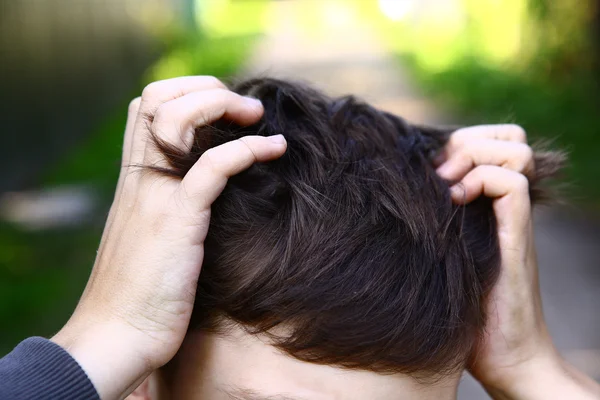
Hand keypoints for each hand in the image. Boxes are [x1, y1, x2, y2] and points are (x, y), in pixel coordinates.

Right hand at [51, 76, 286, 399]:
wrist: (117, 334)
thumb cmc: (140, 290)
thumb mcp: (149, 235)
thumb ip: (166, 204)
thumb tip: (204, 189)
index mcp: (133, 178)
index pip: (145, 106)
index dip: (185, 92)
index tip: (223, 109)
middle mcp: (140, 178)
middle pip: (157, 98)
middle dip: (205, 89)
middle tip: (245, 109)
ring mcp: (156, 197)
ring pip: (177, 119)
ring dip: (222, 106)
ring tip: (258, 118)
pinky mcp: (177, 222)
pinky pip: (212, 168)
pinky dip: (246, 150)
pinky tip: (275, 148)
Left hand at [436, 125, 599, 398]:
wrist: (504, 356)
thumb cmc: (461, 314)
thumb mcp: (437, 259)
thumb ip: (427, 229)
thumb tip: (380, 206)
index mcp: (486, 206)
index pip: (487, 144)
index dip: (459, 141)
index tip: (424, 167)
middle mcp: (503, 205)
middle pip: (508, 137)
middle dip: (469, 140)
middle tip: (438, 171)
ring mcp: (513, 218)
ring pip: (515, 149)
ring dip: (474, 155)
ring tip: (446, 184)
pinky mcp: (517, 237)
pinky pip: (512, 184)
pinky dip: (481, 180)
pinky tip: (454, 201)